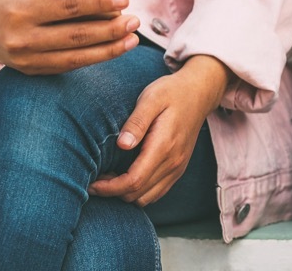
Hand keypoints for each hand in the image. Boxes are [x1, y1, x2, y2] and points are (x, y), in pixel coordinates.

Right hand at [0, 0, 138, 74]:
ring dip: (109, 50)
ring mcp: (24, 59)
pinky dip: (93, 58)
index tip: (124, 0)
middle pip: (75, 36)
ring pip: (75, 57)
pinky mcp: (30, 71)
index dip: (98, 4)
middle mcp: (20, 38)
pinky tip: (113, 49)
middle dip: (110, 30)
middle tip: (134, 21)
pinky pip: (67, 66)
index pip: (67, 7)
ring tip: (132, 39)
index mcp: (19, 10)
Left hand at [89, 55, 230, 205]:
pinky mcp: (178, 168)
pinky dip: (138, 192)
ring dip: (125, 194)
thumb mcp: (151, 98)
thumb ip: (137, 122)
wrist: (199, 93)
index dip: (110, 188)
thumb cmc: (172, 92)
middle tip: (95, 178)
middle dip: (113, 192)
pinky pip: (156, 192)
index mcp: (164, 146)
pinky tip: (126, 177)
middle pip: (138, 194)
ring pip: (147, 198)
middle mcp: (173, 162)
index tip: (91, 184)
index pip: (134, 181)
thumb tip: (122, 145)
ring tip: (109, 178)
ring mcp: (178, 167)